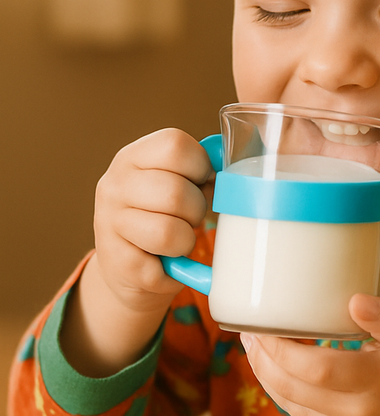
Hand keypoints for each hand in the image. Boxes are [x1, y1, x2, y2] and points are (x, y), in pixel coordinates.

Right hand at [92, 127, 214, 316]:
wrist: (128, 268)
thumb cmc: (162, 218)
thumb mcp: (174, 184)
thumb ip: (201, 171)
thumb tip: (235, 171)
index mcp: (132, 157)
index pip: (175, 145)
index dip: (200, 165)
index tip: (200, 182)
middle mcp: (114, 186)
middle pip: (176, 192)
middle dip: (196, 210)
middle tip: (189, 218)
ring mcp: (109, 224)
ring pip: (169, 232)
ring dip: (185, 241)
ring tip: (177, 241)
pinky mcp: (117, 263)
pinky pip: (161, 268)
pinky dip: (175, 270)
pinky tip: (165, 263)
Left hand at [241, 293, 379, 415]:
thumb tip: (355, 301)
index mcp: (377, 383)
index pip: (317, 369)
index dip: (282, 349)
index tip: (266, 325)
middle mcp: (356, 414)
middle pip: (293, 386)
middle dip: (264, 357)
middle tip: (250, 330)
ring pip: (287, 401)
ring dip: (264, 371)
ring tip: (253, 343)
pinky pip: (295, 412)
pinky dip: (279, 387)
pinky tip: (271, 366)